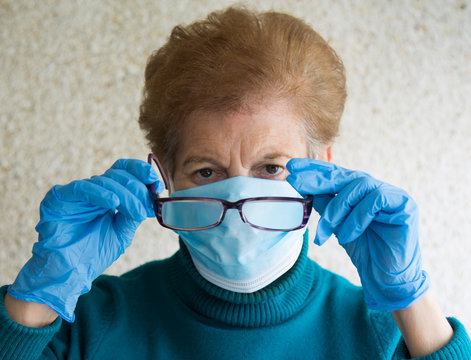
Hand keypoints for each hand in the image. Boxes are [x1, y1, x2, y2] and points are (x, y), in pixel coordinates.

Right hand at [8, 159, 162, 321]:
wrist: (70, 274)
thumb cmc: (94, 253)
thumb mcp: (123, 231)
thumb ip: (135, 212)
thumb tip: (154, 195)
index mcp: (106, 194)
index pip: (123, 171)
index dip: (141, 172)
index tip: (156, 182)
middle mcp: (91, 190)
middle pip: (117, 175)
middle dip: (138, 189)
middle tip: (148, 206)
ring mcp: (74, 193)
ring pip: (104, 181)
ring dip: (126, 196)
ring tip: (138, 213)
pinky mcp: (58, 198)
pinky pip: (82, 188)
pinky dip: (101, 194)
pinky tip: (114, 203)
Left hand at [286, 158, 429, 311]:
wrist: (385, 280)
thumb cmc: (365, 251)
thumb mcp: (338, 224)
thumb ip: (327, 204)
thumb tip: (307, 186)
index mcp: (363, 192)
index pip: (338, 174)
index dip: (315, 168)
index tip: (291, 166)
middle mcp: (378, 189)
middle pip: (346, 176)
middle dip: (318, 179)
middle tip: (296, 182)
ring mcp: (393, 195)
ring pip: (359, 186)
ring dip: (338, 208)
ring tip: (327, 230)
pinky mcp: (405, 205)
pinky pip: (376, 200)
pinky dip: (357, 218)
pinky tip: (348, 235)